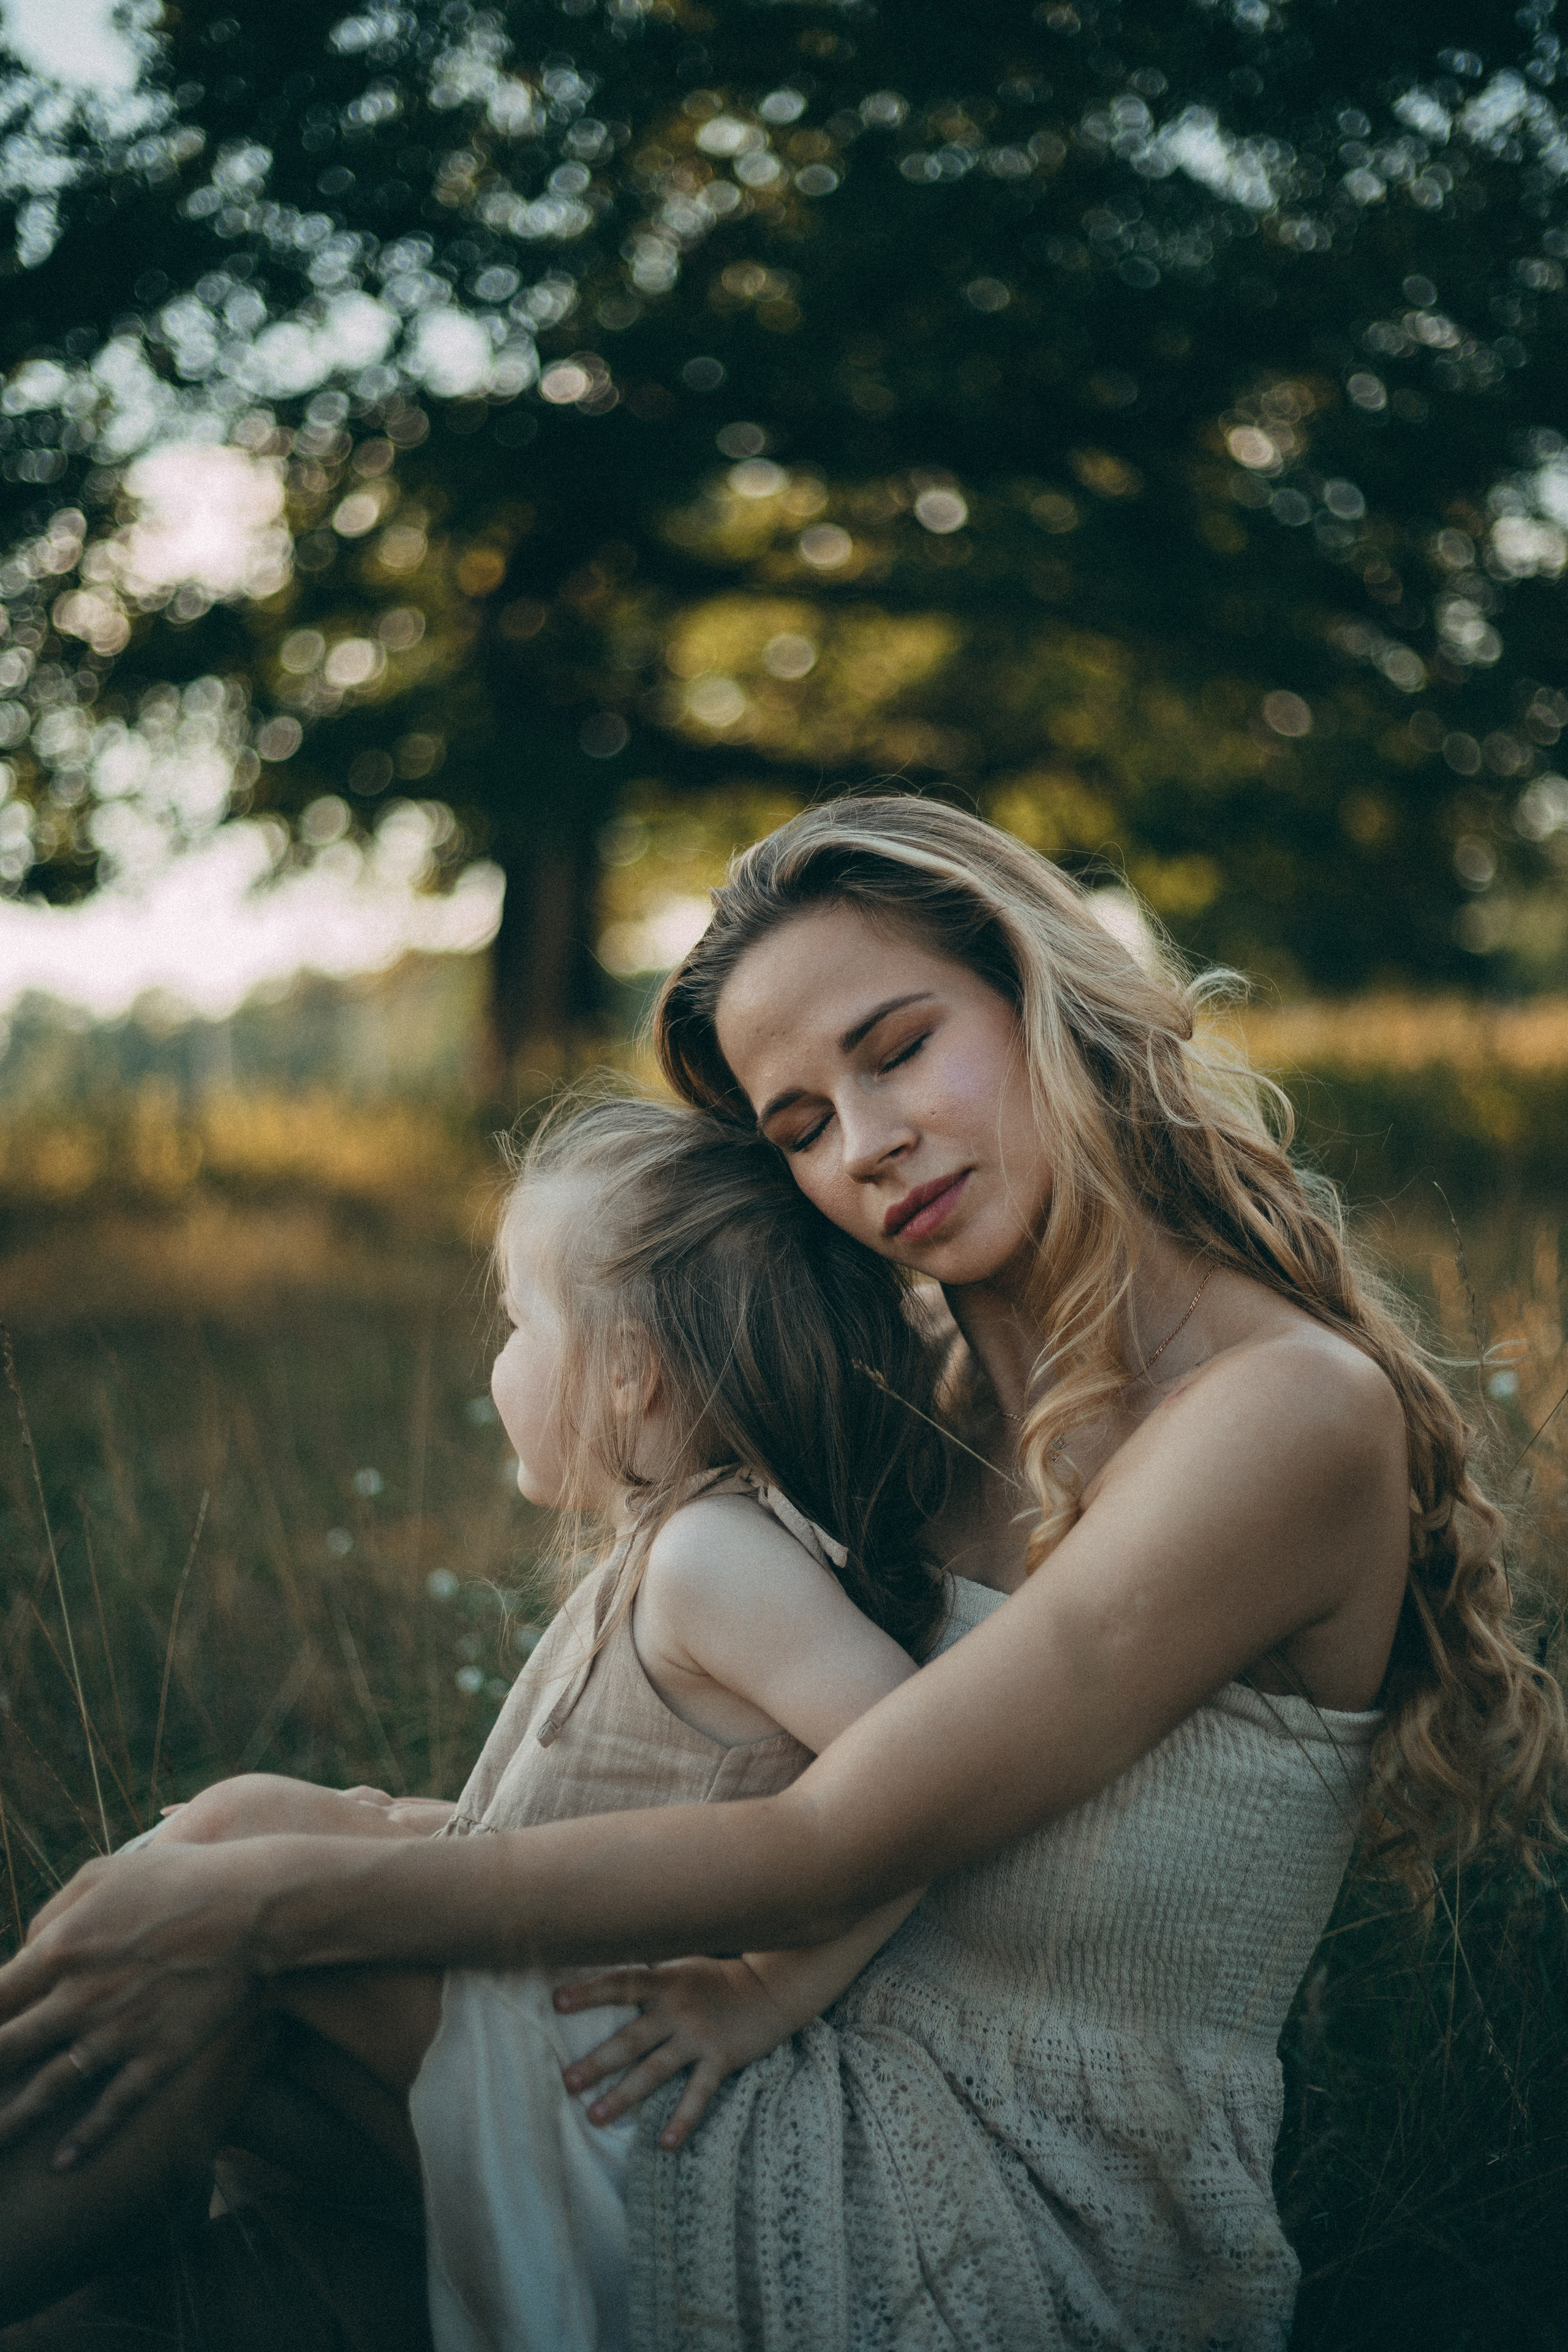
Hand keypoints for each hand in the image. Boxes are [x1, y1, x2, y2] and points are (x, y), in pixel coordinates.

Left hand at [0, 1841, 270, 2167]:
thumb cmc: (177, 1878)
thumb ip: (52, 1914)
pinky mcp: (159, 2056)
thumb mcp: (104, 1873)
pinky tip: (61, 2163)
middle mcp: (80, 1998)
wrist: (254, 1907)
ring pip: (46, 2091)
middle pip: (6, 2051)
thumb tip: (25, 1951)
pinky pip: (113, 2108)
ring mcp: (119, 2033)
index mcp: (61, 1948)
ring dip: (9, 2123)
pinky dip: (84, 2140)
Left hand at [553, 1957, 795, 2149]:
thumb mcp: (682, 1967)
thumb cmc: (718, 1978)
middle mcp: (678, 2009)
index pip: (620, 1983)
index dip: (589, 1992)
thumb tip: (609, 1981)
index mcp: (665, 1982)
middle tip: (567, 2082)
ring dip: (624, 2095)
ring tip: (595, 2117)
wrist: (772, 1986)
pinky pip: (698, 2094)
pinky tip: (666, 2144)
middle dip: (597, 2061)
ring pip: (655, 2070)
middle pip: (630, 2038)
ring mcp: (699, 2036)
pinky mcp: (721, 2058)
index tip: (556, 2001)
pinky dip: (682, 2119)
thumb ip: (650, 1977)